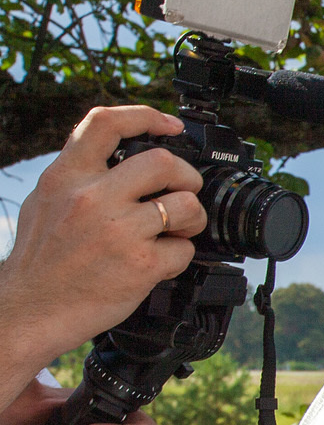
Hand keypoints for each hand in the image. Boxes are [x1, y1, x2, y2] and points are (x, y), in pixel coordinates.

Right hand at [0, 107, 205, 365]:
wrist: (30, 308)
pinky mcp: (140, 264)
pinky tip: (161, 261)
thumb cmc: (40, 259)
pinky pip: (184, 249)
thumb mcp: (46, 201)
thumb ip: (80, 177)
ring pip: (185, 204)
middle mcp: (91, 198)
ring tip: (177, 230)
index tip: (171, 126)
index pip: (105, 123)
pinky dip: (181, 256)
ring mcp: (118, 230)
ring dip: (192, 218)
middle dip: (186, 177)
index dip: (146, 116)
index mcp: (66, 177)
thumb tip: (118, 158)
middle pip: (163, 162)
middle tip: (184, 192)